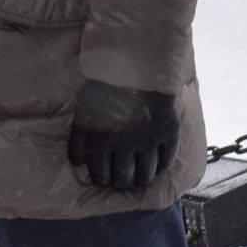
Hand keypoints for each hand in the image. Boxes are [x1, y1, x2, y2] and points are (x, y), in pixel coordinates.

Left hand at [67, 79, 181, 188]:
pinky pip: (166, 159)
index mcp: (99, 141)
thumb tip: (78, 162)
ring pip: (145, 175)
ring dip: (142, 179)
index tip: (104, 178)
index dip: (101, 180)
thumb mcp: (84, 109)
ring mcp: (147, 141)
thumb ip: (81, 137)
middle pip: (122, 179)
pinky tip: (160, 166)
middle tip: (122, 180)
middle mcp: (122, 146)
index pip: (99, 175)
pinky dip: (163, 166)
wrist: (135, 63)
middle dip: (120, 183)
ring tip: (141, 178)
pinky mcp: (167, 133)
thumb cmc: (105, 83)